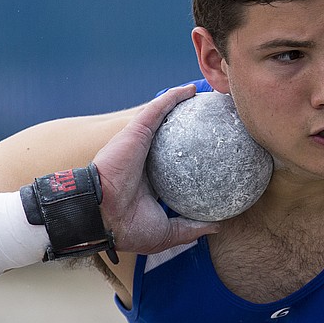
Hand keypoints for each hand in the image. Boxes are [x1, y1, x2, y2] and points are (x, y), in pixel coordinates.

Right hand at [91, 84, 220, 254]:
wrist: (104, 216)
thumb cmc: (129, 227)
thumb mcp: (167, 232)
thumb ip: (191, 228)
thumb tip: (218, 226)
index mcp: (152, 182)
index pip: (176, 165)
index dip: (192, 158)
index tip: (215, 154)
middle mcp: (147, 159)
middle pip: (172, 137)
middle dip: (191, 126)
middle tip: (215, 119)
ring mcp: (141, 143)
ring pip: (165, 117)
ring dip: (184, 104)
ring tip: (209, 97)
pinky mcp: (137, 131)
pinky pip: (159, 108)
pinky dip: (174, 96)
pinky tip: (192, 90)